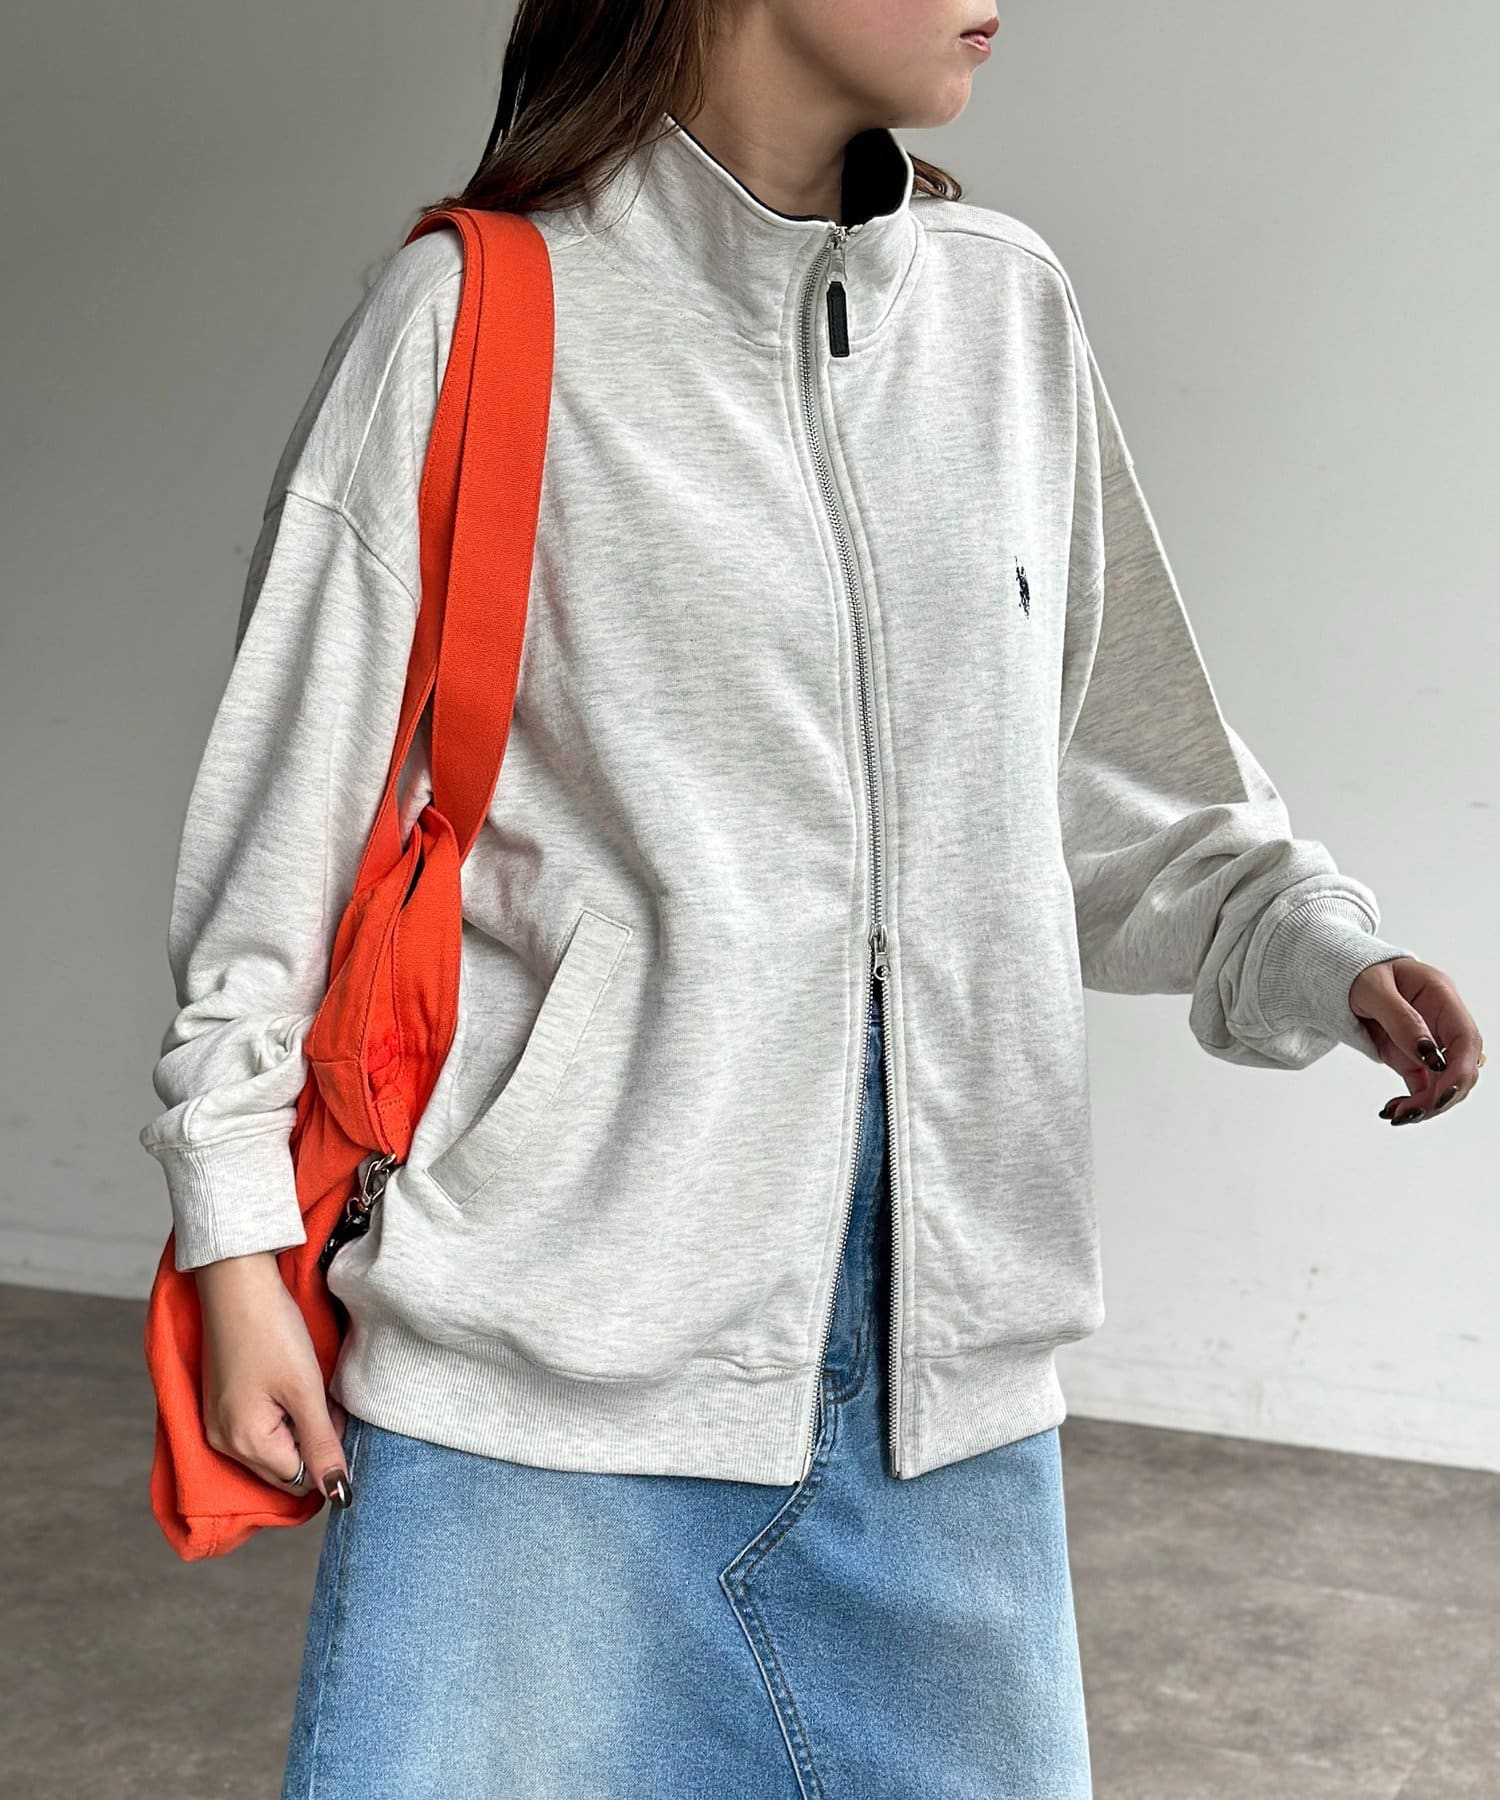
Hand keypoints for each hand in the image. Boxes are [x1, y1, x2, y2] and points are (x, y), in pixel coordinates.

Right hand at [195, 1251, 353, 1505]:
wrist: (237, 1284)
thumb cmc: (272, 1332)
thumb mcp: (306, 1391)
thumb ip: (322, 1445)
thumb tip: (339, 1493)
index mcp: (243, 1444)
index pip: (299, 1479)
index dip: (326, 1449)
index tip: (334, 1412)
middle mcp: (222, 1443)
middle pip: (283, 1467)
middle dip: (310, 1440)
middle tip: (321, 1396)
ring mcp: (217, 1423)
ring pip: (272, 1447)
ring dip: (296, 1425)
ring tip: (304, 1385)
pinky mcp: (220, 1404)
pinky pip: (257, 1428)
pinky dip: (279, 1413)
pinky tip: (286, 1382)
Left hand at [1348, 957, 1483, 1124]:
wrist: (1337, 975)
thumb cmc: (1357, 971)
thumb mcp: (1372, 988)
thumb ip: (1401, 1018)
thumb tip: (1430, 1054)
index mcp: (1439, 994)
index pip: (1465, 1038)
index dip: (1460, 1070)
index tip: (1442, 1094)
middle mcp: (1440, 1019)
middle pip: (1460, 1065)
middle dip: (1442, 1094)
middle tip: (1411, 1112)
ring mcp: (1428, 1040)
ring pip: (1443, 1081)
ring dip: (1426, 1104)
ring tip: (1396, 1114)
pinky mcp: (1412, 1055)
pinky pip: (1422, 1084)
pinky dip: (1412, 1102)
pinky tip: (1393, 1110)